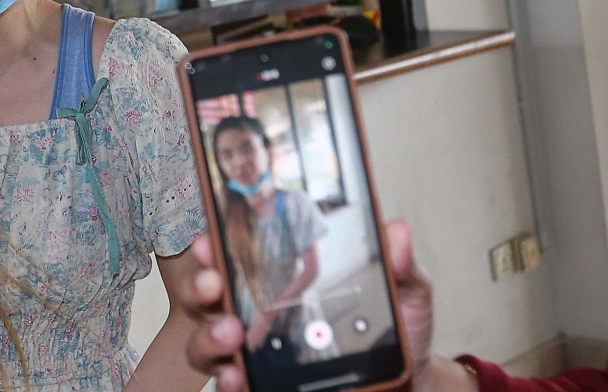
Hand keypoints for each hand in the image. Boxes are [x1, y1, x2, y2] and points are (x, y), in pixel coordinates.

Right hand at [181, 222, 437, 391]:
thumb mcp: (401, 294)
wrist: (408, 383)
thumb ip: (397, 266)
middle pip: (208, 298)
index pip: (235, 258)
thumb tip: (398, 231)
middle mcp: (257, 316)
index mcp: (280, 282)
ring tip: (230, 331)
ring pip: (207, 344)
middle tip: (213, 283)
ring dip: (208, 335)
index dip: (214, 247)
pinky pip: (232, 385)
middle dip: (199, 287)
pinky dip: (229, 381)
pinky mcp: (262, 385)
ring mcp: (257, 357)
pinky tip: (236, 375)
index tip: (209, 239)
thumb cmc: (394, 334)